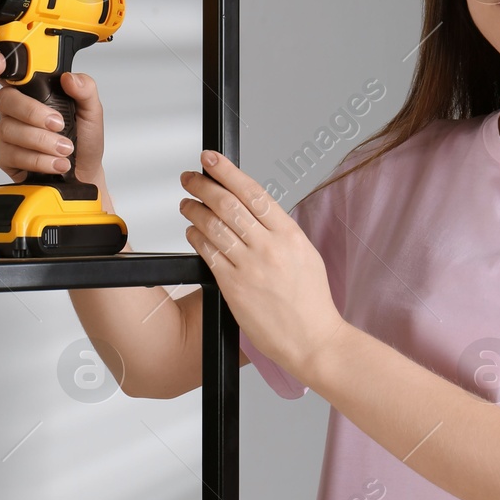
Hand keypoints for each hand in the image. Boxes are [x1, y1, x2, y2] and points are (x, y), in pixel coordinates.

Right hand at [0, 54, 106, 183]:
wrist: (84, 173)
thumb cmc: (84, 140)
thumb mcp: (92, 112)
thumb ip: (85, 90)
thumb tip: (70, 78)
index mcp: (35, 91)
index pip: (11, 72)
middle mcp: (17, 109)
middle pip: (6, 99)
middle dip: (33, 113)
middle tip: (58, 124)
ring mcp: (8, 132)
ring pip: (10, 129)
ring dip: (42, 141)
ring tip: (64, 149)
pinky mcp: (5, 155)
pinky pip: (12, 154)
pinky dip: (38, 160)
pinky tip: (54, 162)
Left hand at [178, 150, 346, 379]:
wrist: (313, 340)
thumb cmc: (310, 302)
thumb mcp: (305, 255)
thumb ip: (279, 232)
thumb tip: (252, 211)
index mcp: (290, 235)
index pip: (253, 192)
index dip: (228, 171)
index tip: (212, 159)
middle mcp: (270, 247)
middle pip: (228, 204)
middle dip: (203, 185)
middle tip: (190, 177)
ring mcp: (250, 267)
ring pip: (213, 226)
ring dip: (194, 209)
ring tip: (186, 203)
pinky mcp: (234, 287)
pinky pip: (208, 254)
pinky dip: (196, 237)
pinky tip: (192, 232)